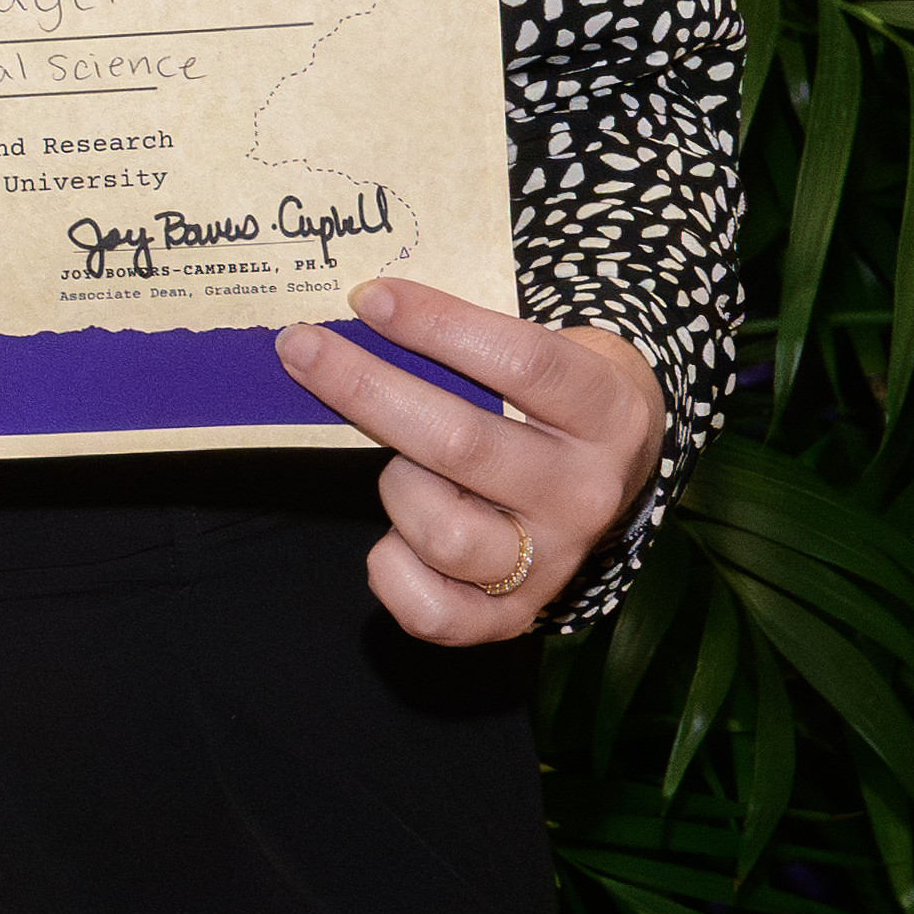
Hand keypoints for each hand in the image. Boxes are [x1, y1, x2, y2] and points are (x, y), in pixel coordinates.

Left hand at [280, 280, 665, 647]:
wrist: (612, 474)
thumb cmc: (549, 401)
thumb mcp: (546, 354)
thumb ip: (470, 345)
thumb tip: (358, 316)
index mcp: (606, 414)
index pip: (522, 364)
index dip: (437, 326)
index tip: (368, 298)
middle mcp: (586, 493)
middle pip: (460, 444)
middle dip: (364, 389)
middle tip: (301, 347)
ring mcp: (554, 561)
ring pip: (443, 531)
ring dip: (397, 488)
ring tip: (404, 466)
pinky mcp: (515, 616)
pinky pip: (431, 611)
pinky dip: (392, 571)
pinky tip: (394, 538)